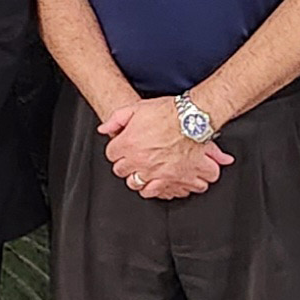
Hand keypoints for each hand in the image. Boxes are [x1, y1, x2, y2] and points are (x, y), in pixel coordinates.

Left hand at [99, 97, 232, 199]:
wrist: (194, 119)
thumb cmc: (170, 112)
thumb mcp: (138, 108)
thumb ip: (117, 118)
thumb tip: (104, 129)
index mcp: (128, 143)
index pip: (112, 154)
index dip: (117, 150)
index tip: (123, 148)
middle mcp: (139, 160)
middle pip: (122, 171)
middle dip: (126, 165)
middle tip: (134, 159)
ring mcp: (154, 172)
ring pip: (137, 184)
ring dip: (139, 178)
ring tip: (145, 171)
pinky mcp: (171, 179)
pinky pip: (157, 191)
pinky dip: (157, 188)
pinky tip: (159, 181)